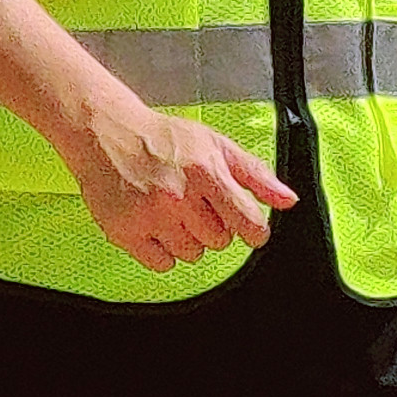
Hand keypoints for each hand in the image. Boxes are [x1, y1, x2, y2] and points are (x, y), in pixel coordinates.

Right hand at [66, 102, 293, 273]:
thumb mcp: (215, 145)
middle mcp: (177, 196)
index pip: (247, 223)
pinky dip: (162, 250)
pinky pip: (162, 263)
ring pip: (191, 255)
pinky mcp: (125, 232)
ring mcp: (149, 216)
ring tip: (171, 211)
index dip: (253, 230)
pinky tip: (154, 225)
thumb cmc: (165, 139)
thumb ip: (255, 175)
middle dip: (212, 226)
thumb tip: (288, 201)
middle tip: (193, 203)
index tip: (247, 228)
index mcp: (204, 172)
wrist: (107, 133)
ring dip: (187, 239)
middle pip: (219, 242)